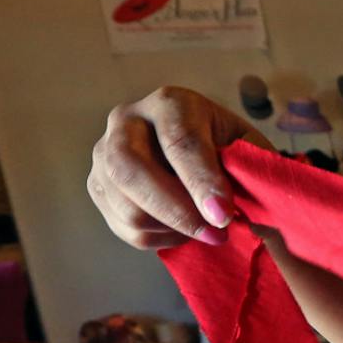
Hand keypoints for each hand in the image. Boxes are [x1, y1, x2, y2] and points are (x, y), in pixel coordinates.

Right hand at [86, 87, 266, 249]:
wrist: (197, 152)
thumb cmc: (226, 147)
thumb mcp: (245, 147)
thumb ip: (245, 170)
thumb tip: (227, 209)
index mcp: (169, 103)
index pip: (179, 140)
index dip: (201, 182)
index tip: (223, 216)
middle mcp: (126, 122)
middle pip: (131, 169)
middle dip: (176, 211)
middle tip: (215, 234)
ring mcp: (104, 155)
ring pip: (128, 207)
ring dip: (173, 230)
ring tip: (206, 231)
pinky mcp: (97, 187)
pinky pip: (125, 228)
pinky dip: (160, 239)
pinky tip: (183, 230)